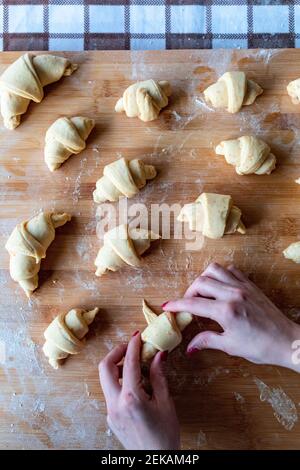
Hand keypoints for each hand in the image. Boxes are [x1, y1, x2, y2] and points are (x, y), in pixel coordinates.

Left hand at [98, 332, 179, 449]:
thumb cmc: (165, 436)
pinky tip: (135, 384)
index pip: (128, 364)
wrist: (156, 461)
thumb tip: (159, 355)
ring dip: (116, 367)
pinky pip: (110, 392)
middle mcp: (115, 404)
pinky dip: (119, 381)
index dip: (133, 346)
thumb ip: (158, 376)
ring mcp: (110, 412)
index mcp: (131, 398)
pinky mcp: (111, 417)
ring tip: (135, 366)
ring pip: (105, 380)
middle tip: (130, 346)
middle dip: (116, 352)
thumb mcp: (166, 403)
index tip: (138, 335)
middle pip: (104, 367)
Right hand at [162, 263, 299, 371]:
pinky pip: (230, 270)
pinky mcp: (251, 284)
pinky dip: (220, 274)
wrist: (287, 341)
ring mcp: (242, 286)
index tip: (167, 306)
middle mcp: (233, 294)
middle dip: (189, 292)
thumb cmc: (261, 346)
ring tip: (201, 292)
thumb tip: (189, 347)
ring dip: (203, 279)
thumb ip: (207, 341)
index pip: (193, 303)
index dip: (177, 304)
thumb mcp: (231, 346)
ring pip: (214, 270)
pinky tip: (219, 286)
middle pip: (201, 282)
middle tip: (187, 304)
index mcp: (226, 311)